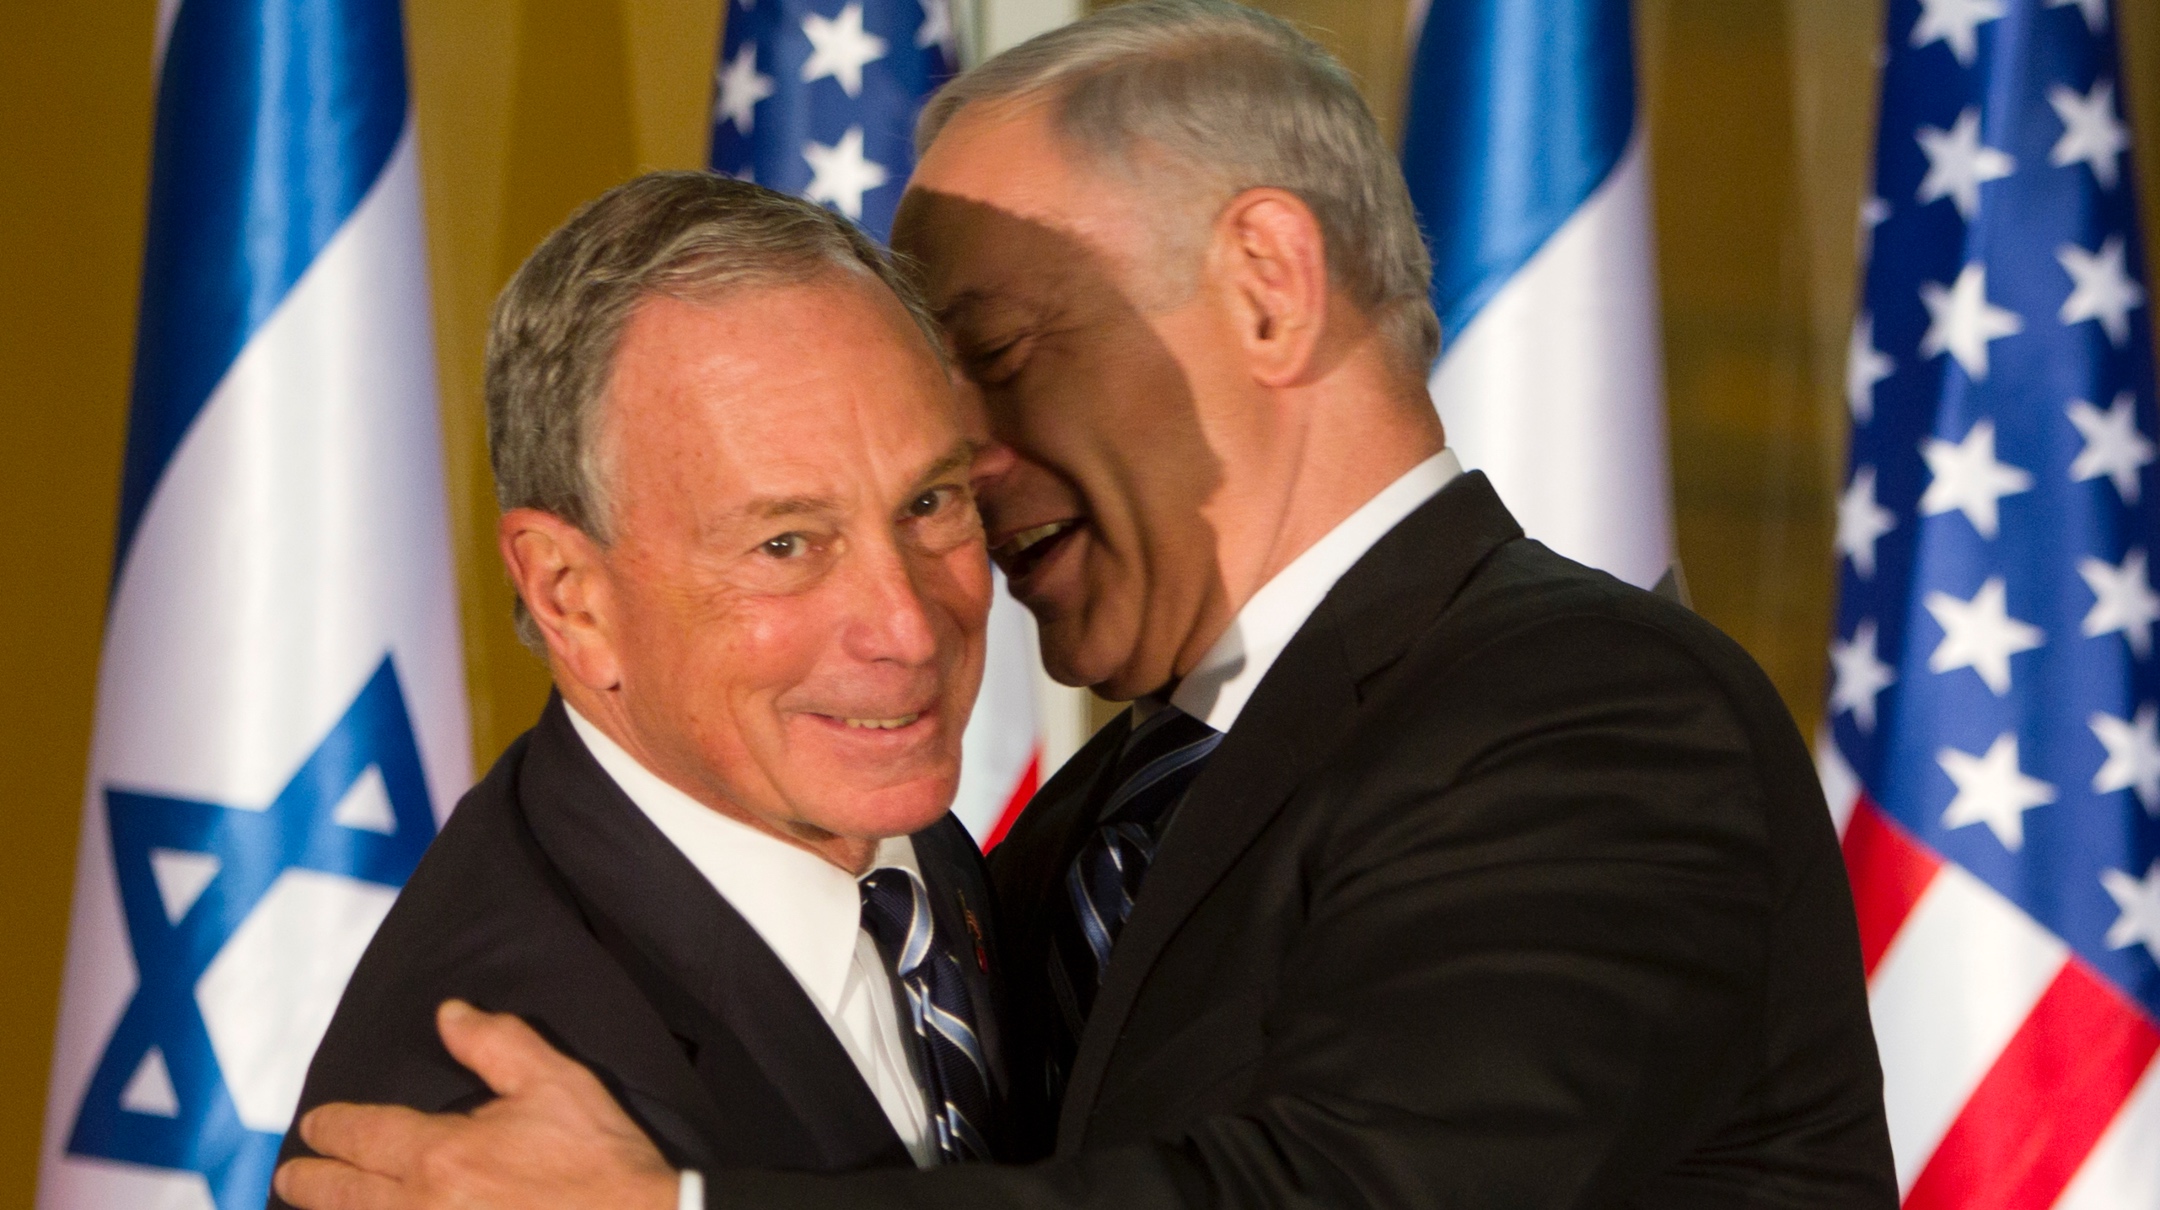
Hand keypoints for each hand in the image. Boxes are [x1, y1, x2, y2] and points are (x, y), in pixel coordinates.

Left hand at [274, 1000, 680, 1209]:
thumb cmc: (599, 1159)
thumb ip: (495, 1042)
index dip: (330, 1127)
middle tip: (290, 1175)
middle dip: (307, 1181)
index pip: (361, 1134)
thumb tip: (449, 1015)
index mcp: (441, 1154)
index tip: (316, 1125)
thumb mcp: (554, 1082)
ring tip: (315, 1205)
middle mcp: (421, 1207)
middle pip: (340, 1195)